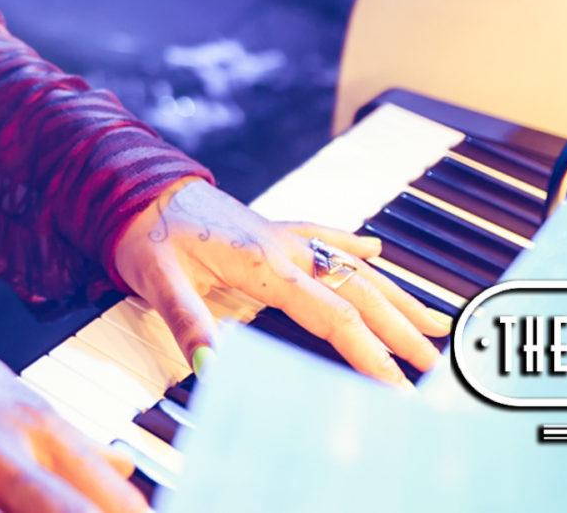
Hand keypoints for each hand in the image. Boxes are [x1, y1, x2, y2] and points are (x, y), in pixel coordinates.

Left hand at [109, 179, 449, 386]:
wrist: (131, 182)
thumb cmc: (142, 231)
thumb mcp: (156, 280)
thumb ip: (188, 323)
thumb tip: (212, 366)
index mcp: (263, 263)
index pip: (333, 315)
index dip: (369, 352)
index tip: (399, 385)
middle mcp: (283, 247)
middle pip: (358, 291)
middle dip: (400, 329)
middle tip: (436, 363)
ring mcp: (279, 235)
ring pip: (353, 264)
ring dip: (395, 292)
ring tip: (435, 319)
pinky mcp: (268, 228)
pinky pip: (325, 235)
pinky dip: (355, 244)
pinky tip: (379, 248)